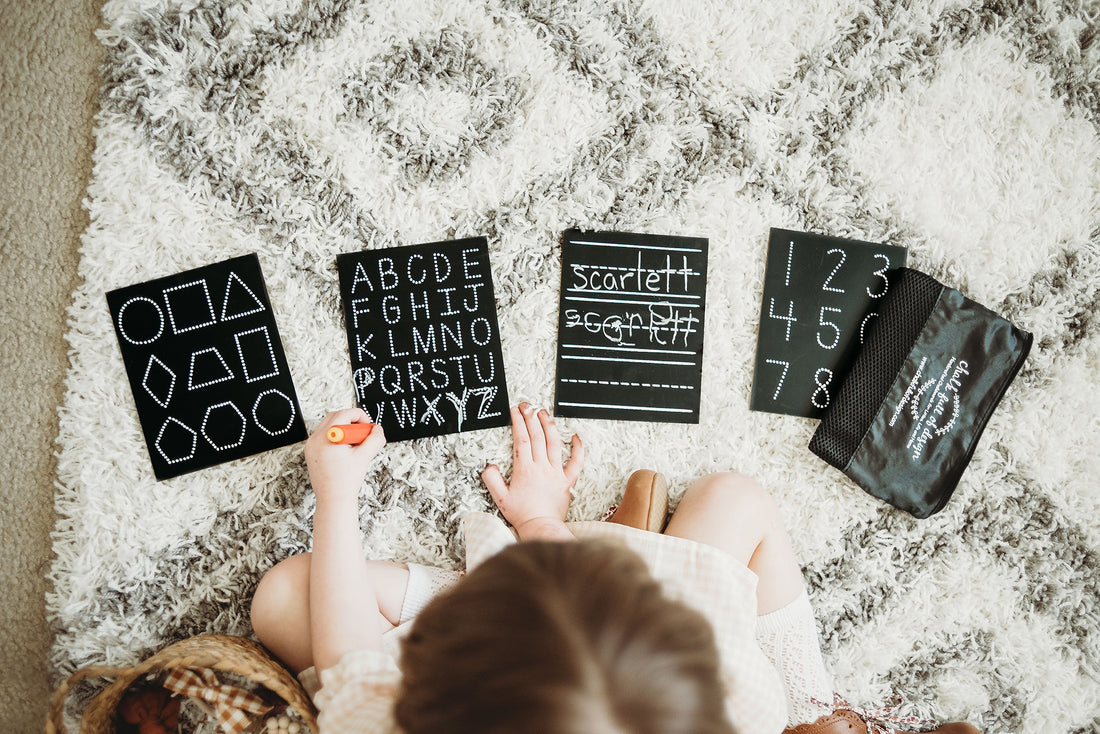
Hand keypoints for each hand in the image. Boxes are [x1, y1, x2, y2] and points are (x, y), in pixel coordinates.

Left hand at [305, 408, 385, 503]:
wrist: (333, 500)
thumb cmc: (346, 481)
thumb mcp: (365, 456)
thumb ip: (375, 439)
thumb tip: (378, 428)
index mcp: (327, 438)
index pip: (344, 414)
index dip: (360, 416)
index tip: (368, 427)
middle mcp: (315, 439)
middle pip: (335, 416)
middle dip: (352, 420)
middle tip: (363, 433)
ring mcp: (311, 445)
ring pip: (329, 425)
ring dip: (344, 428)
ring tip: (355, 445)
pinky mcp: (310, 452)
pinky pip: (324, 435)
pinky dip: (336, 436)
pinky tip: (346, 450)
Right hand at [481, 403, 583, 539]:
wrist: (541, 528)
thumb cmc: (522, 515)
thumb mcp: (499, 497)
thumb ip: (491, 479)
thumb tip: (490, 465)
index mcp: (524, 469)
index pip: (522, 439)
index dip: (518, 422)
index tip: (515, 411)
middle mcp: (541, 467)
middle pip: (537, 436)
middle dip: (531, 418)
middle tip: (527, 405)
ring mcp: (556, 472)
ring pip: (554, 443)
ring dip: (549, 425)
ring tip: (544, 412)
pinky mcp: (567, 481)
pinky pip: (576, 462)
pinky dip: (577, 448)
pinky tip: (576, 436)